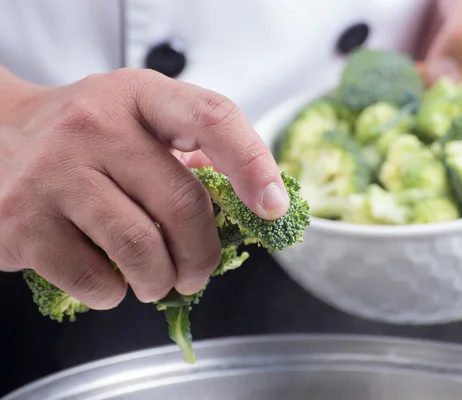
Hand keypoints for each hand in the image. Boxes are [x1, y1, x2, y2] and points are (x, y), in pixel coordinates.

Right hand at [0, 67, 288, 308]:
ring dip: (162, 281)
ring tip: (158, 281)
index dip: (253, 165)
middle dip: (202, 255)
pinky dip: (115, 293)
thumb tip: (243, 192)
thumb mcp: (135, 119)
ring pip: (142, 249)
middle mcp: (95, 127)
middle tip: (198, 270)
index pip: (213, 119)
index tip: (273, 204)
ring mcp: (54, 173)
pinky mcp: (22, 222)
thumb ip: (189, 149)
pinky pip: (95, 279)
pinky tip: (110, 280)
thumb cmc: (81, 135)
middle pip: (182, 205)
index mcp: (138, 97)